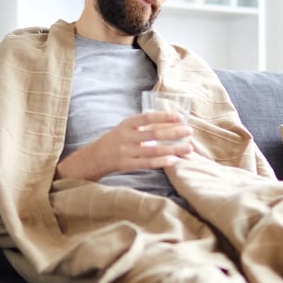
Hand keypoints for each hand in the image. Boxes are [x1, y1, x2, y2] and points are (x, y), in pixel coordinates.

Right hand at [55, 112, 192, 181]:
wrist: (92, 158)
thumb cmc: (114, 141)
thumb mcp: (126, 130)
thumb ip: (143, 128)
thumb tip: (170, 126)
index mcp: (126, 124)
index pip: (147, 117)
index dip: (164, 116)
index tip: (180, 117)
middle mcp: (125, 136)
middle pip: (153, 134)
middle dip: (174, 132)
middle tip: (189, 131)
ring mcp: (125, 151)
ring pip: (153, 150)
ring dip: (173, 149)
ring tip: (188, 148)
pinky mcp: (125, 165)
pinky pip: (146, 163)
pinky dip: (161, 162)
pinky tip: (174, 160)